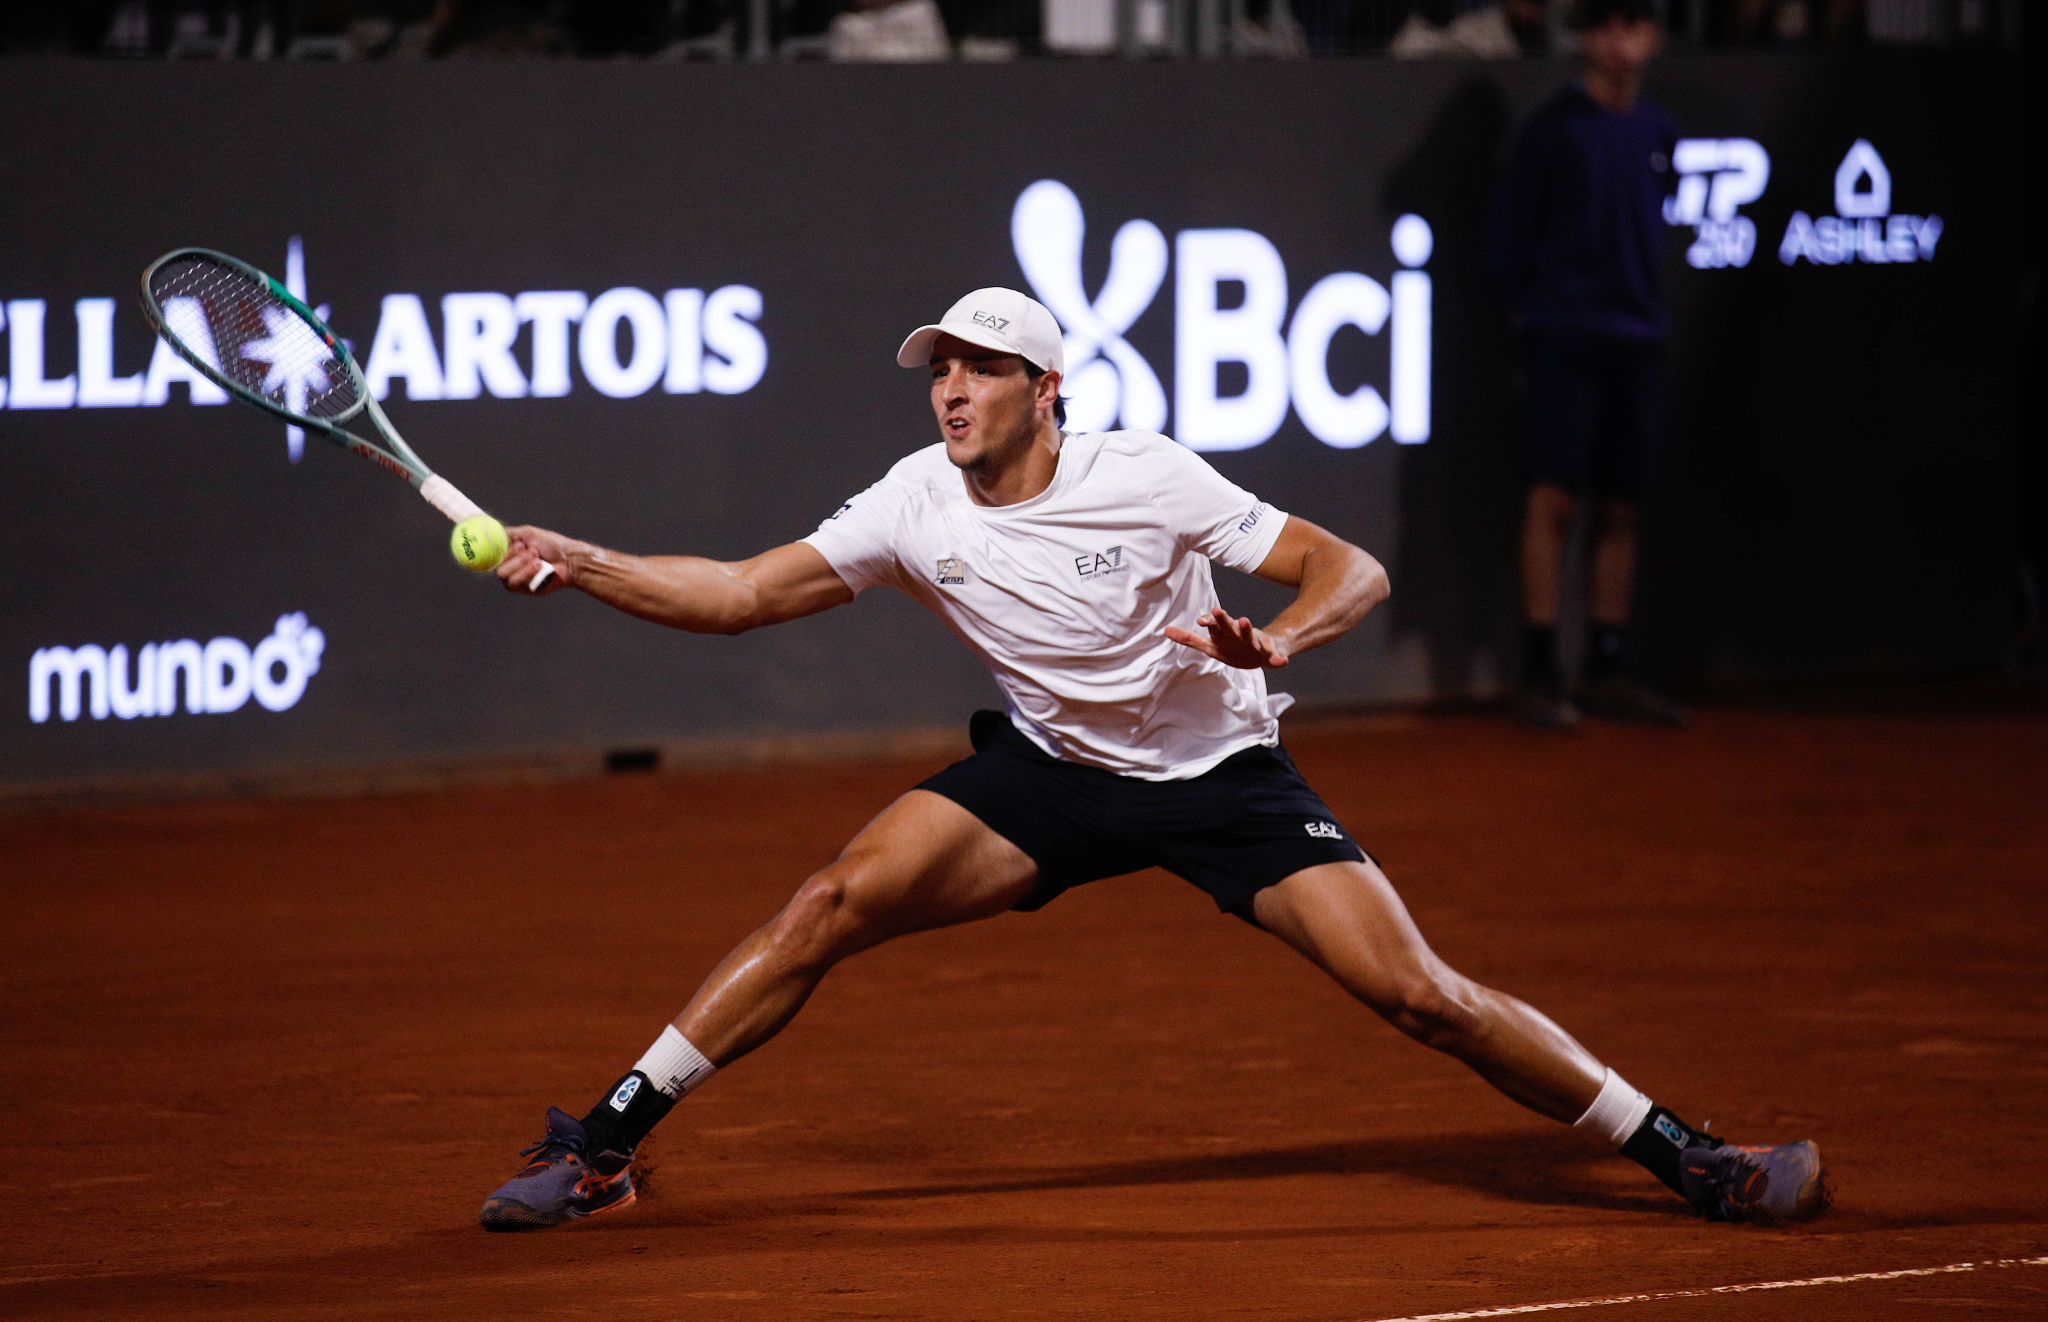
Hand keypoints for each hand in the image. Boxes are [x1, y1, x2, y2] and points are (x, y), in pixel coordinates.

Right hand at [497, 525, 572, 594]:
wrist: (569, 559)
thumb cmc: (552, 545)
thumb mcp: (528, 533)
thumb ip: (508, 534)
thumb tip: (490, 532)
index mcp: (509, 553)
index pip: (492, 555)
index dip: (504, 551)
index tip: (521, 545)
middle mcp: (510, 567)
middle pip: (497, 567)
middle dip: (517, 558)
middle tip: (534, 552)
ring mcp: (516, 579)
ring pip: (505, 576)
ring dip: (523, 566)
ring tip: (539, 560)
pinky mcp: (524, 589)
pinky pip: (516, 583)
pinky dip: (529, 573)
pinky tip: (541, 568)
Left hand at [1165, 605, 1289, 669]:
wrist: (1264, 651)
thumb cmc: (1232, 646)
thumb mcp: (1211, 645)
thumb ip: (1189, 639)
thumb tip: (1165, 630)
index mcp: (1224, 634)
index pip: (1214, 626)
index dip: (1208, 622)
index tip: (1200, 620)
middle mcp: (1238, 634)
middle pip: (1229, 626)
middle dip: (1223, 619)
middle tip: (1217, 610)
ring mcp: (1254, 642)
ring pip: (1250, 635)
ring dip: (1247, 628)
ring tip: (1244, 621)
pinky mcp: (1269, 653)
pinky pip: (1275, 657)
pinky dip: (1278, 659)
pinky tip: (1282, 662)